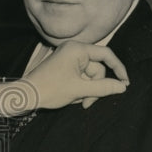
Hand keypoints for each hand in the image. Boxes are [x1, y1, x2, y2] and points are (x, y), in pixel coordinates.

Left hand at [2, 41, 128, 114]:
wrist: (26, 95)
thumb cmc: (50, 89)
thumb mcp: (80, 90)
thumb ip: (103, 88)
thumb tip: (123, 87)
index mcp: (77, 49)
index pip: (106, 54)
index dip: (118, 68)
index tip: (125, 83)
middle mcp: (73, 50)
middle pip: (97, 69)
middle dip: (95, 88)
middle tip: (87, 102)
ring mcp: (68, 59)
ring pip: (89, 76)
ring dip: (86, 91)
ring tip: (76, 101)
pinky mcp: (64, 67)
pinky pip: (80, 78)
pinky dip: (79, 89)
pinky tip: (71, 98)